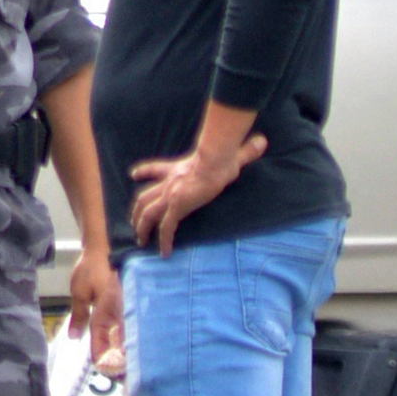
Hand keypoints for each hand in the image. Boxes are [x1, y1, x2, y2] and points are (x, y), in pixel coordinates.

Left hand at [66, 247, 123, 365]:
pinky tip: (134, 349)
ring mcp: (129, 308)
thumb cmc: (91, 268)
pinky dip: (133, 340)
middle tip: (122, 379)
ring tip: (129, 370)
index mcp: (106, 309)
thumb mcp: (79, 291)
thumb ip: (79, 316)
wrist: (107, 247)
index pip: (102, 339)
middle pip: (123, 344)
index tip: (101, 369)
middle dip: (122, 362)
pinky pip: (133, 327)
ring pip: (131, 337)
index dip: (101, 356)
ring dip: (130, 353)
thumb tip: (74, 337)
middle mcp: (121, 311)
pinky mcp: (132, 305)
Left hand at [124, 133, 266, 255]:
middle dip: (137, 211)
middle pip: (144, 197)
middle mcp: (169, 184)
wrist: (215, 162)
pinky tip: (164, 253)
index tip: (134, 174)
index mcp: (176, 169)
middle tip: (134, 223)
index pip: (155, 169)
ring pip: (147, 214)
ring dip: (142, 228)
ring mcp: (170, 196)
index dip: (143, 172)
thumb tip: (262, 141)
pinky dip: (163, 241)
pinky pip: (166, 229)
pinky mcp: (176, 208)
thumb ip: (244, 150)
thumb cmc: (222, 157)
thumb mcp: (231, 154)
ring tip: (141, 241)